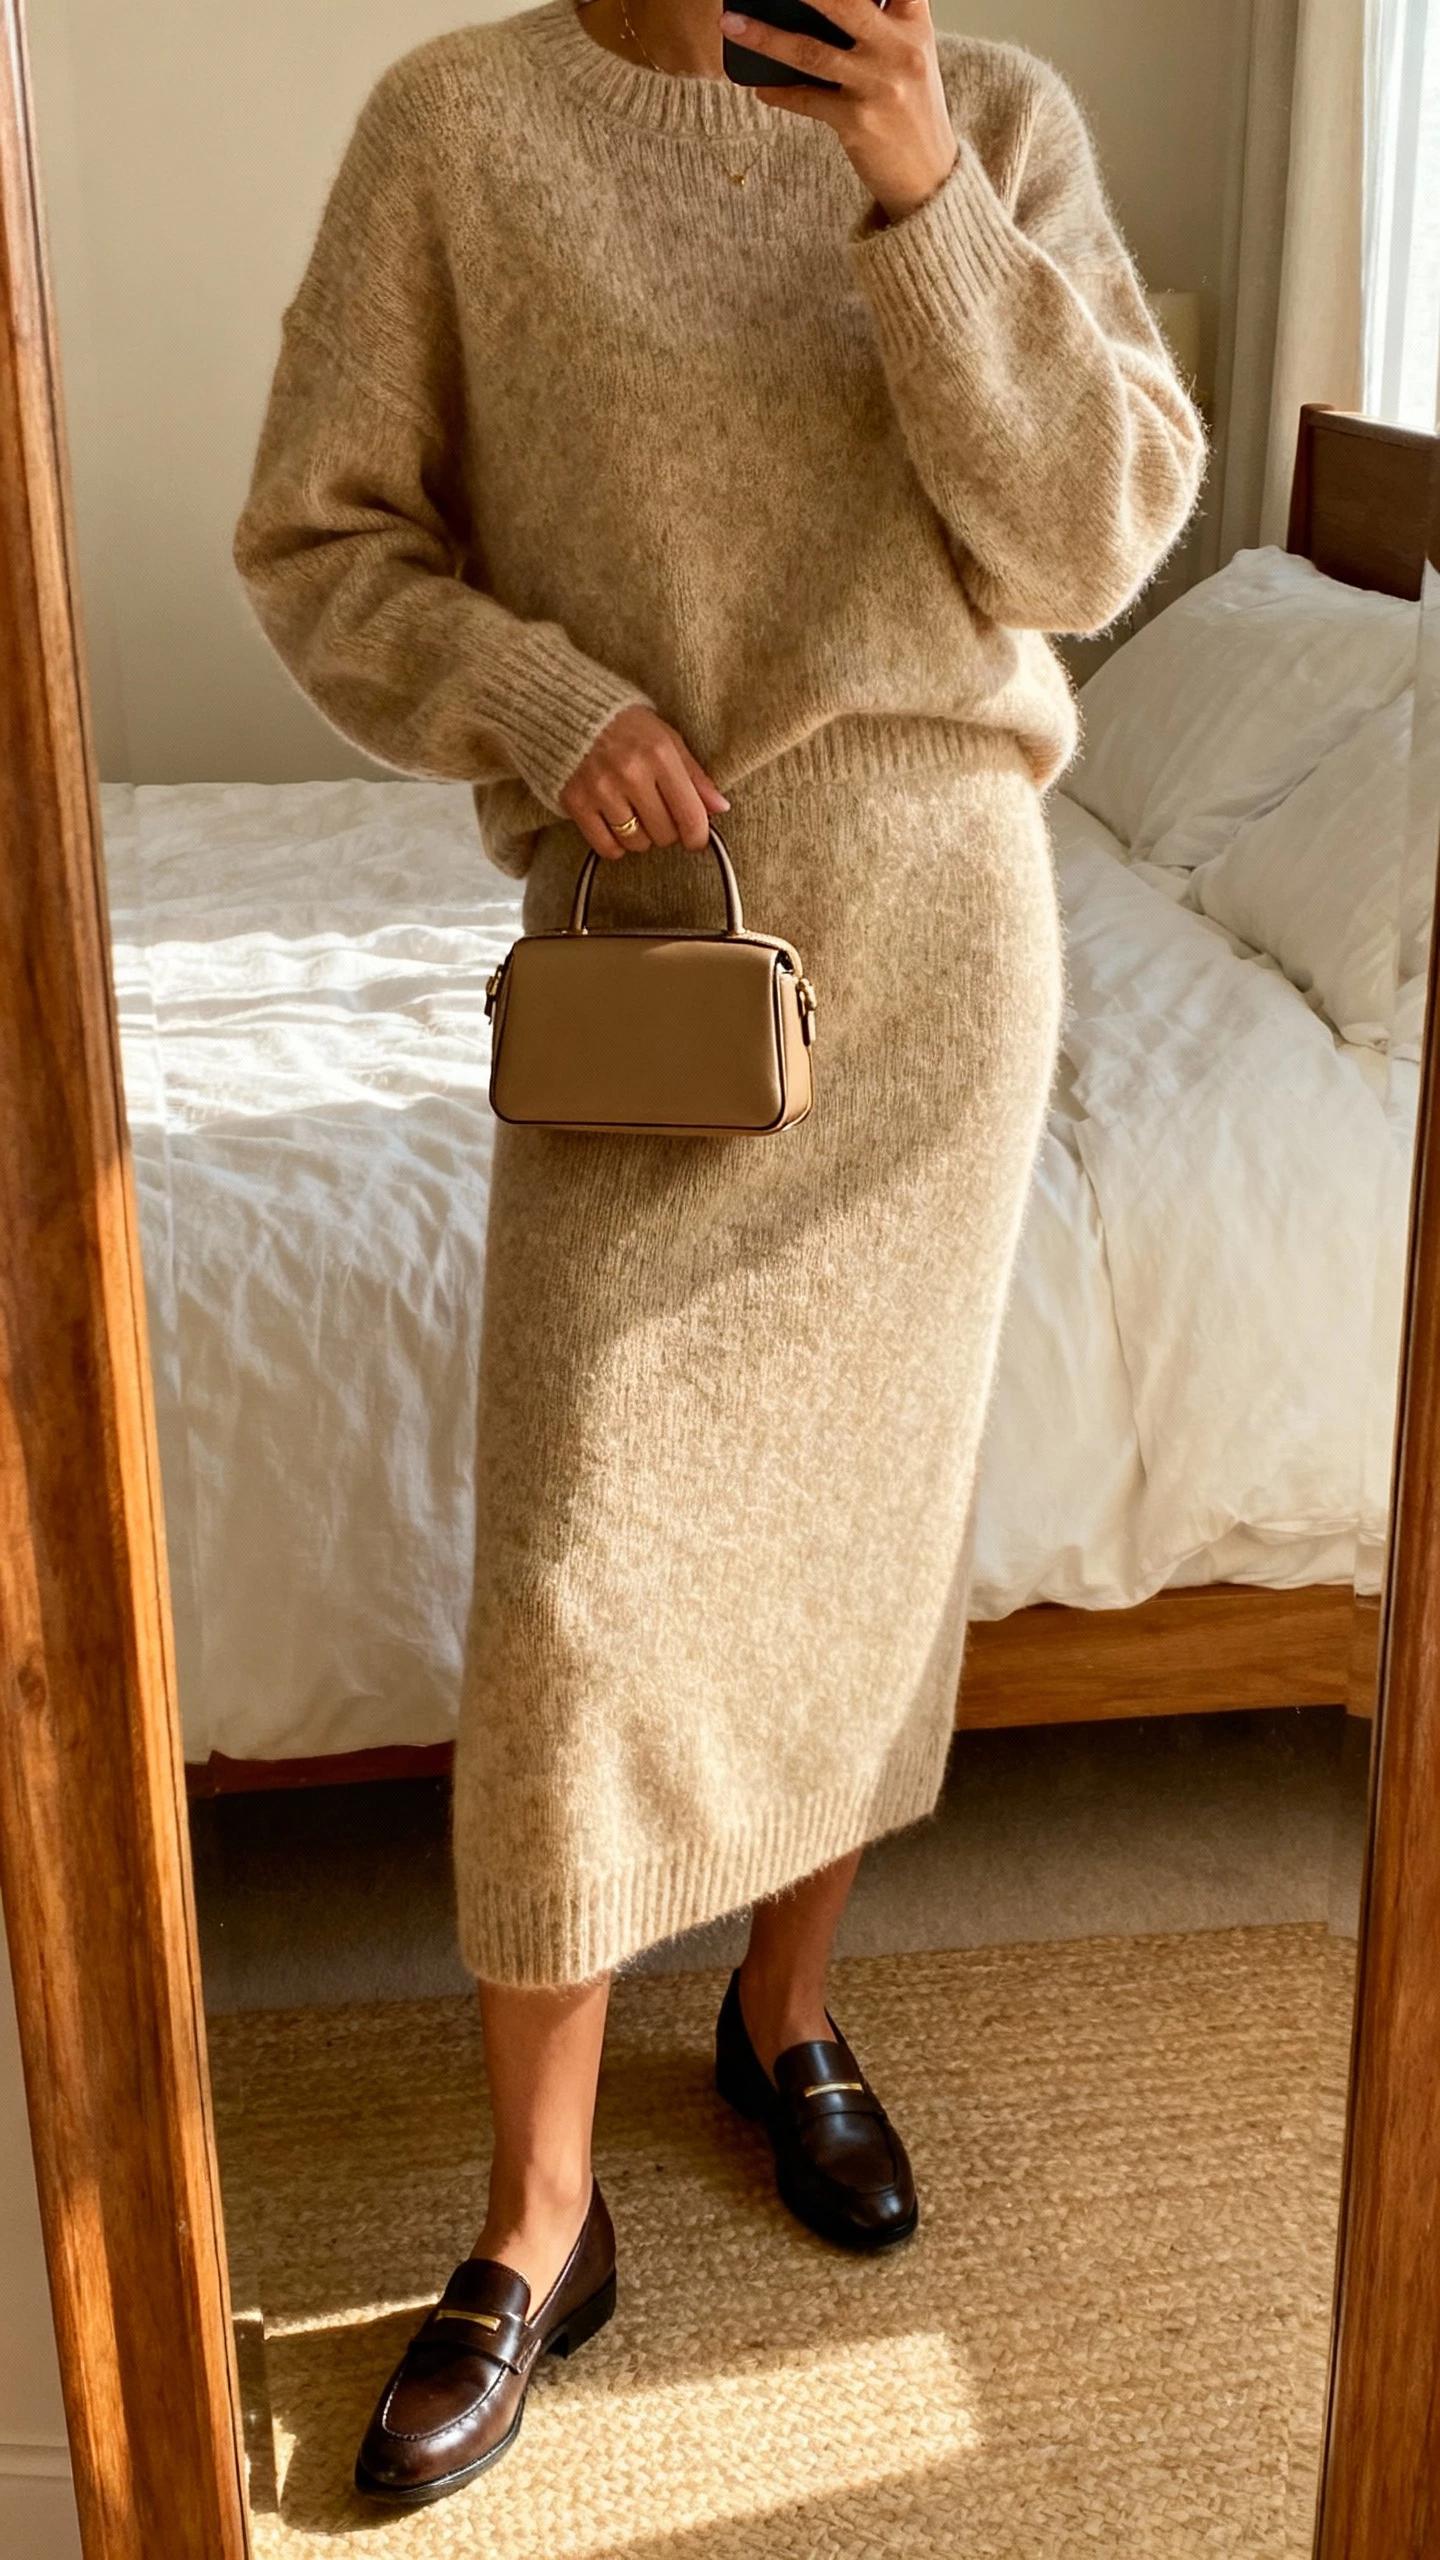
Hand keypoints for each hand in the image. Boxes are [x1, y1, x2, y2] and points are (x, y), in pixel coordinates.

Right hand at [559, 705, 729, 858]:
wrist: (570, 711)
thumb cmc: (626, 726)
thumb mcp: (667, 739)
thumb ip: (695, 776)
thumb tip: (721, 808)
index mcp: (659, 754)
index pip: (690, 816)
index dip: (698, 837)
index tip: (695, 840)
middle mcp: (631, 773)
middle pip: (664, 834)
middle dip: (667, 830)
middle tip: (658, 814)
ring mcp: (601, 789)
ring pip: (636, 843)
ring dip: (640, 836)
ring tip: (634, 814)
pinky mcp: (576, 802)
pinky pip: (606, 847)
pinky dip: (615, 844)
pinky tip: (615, 825)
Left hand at [720, 0, 957, 221]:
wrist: (928, 175)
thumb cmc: (911, 108)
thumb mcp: (910, 55)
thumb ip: (883, 22)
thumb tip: (823, 7)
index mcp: (914, 25)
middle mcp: (900, 50)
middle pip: (844, 3)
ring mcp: (878, 86)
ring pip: (812, 51)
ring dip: (765, 37)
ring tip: (732, 25)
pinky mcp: (858, 121)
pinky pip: (806, 100)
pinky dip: (778, 92)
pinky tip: (759, 86)